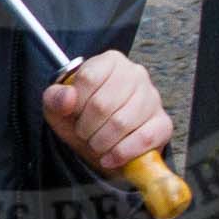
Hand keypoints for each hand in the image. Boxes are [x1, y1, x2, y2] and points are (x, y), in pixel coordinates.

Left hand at [42, 51, 171, 173]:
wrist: (104, 145)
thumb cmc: (83, 119)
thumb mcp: (59, 107)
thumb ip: (55, 98)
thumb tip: (68, 98)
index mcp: (110, 61)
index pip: (88, 78)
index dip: (76, 103)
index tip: (74, 114)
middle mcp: (135, 74)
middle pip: (103, 103)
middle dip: (87, 127)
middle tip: (84, 134)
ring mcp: (152, 97)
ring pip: (122, 123)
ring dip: (102, 142)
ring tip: (97, 145)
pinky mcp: (163, 123)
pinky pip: (143, 139)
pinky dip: (122, 153)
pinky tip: (111, 157)